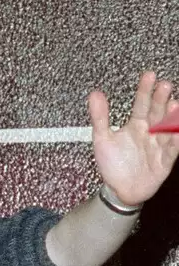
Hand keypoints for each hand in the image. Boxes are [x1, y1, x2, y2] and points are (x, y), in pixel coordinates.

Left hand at [90, 71, 178, 208]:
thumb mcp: (102, 139)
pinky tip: (178, 130)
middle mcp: (150, 132)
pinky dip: (176, 139)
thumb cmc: (113, 164)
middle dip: (160, 99)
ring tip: (174, 104)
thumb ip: (100, 117)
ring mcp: (159, 144)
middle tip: (164, 85)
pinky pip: (173, 148)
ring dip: (171, 116)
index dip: (145, 90)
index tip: (149, 75)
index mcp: (136, 125)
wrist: (120, 190)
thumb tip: (94, 95)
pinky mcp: (165, 159)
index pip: (142, 103)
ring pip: (168, 127)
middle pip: (157, 112)